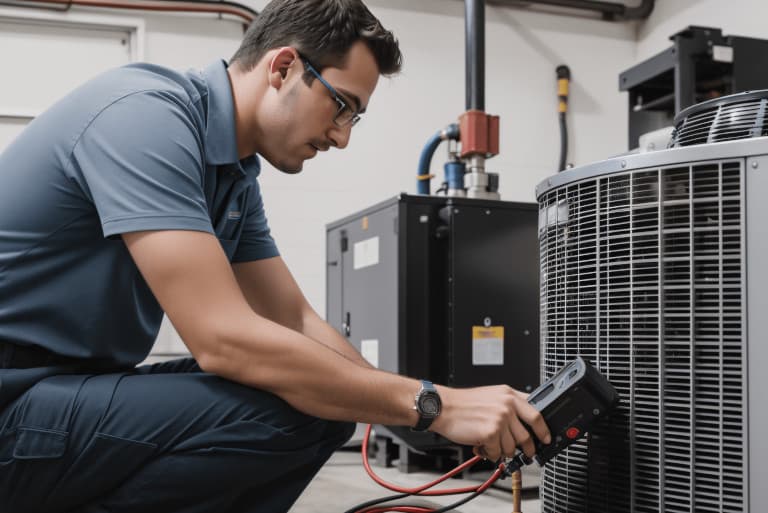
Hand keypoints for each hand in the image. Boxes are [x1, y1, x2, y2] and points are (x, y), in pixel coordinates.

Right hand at [429, 385, 550, 461]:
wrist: (443, 407)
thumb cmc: (463, 404)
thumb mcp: (492, 395)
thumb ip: (510, 405)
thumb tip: (525, 423)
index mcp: (509, 395)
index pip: (536, 414)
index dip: (543, 430)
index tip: (546, 438)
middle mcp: (507, 406)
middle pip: (527, 436)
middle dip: (527, 449)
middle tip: (525, 453)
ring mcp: (500, 419)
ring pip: (512, 447)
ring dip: (501, 451)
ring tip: (490, 443)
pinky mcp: (491, 433)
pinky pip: (497, 452)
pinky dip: (489, 453)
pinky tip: (481, 445)